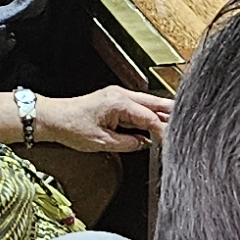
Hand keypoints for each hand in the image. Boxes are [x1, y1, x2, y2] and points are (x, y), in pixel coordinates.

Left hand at [36, 83, 171, 151]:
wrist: (52, 118)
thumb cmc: (71, 126)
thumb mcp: (102, 142)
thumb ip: (128, 143)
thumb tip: (144, 144)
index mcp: (119, 102)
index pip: (150, 117)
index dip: (164, 130)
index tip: (173, 140)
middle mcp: (121, 95)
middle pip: (154, 103)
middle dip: (170, 114)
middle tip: (187, 124)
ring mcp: (118, 96)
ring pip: (147, 104)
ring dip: (160, 114)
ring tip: (175, 126)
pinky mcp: (114, 101)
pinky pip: (138, 106)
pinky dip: (148, 115)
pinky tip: (155, 124)